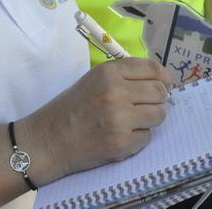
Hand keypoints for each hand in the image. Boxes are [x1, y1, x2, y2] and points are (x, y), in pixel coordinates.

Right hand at [18, 58, 171, 184]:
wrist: (48, 139)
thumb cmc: (71, 108)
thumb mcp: (94, 80)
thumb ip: (124, 77)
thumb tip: (160, 82)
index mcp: (109, 72)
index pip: (153, 69)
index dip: (163, 78)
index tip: (163, 85)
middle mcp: (116, 91)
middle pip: (160, 92)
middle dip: (158, 100)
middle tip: (146, 106)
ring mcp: (120, 118)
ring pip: (159, 115)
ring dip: (150, 119)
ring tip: (132, 122)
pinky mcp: (121, 143)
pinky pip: (147, 137)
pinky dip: (138, 138)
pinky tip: (121, 137)